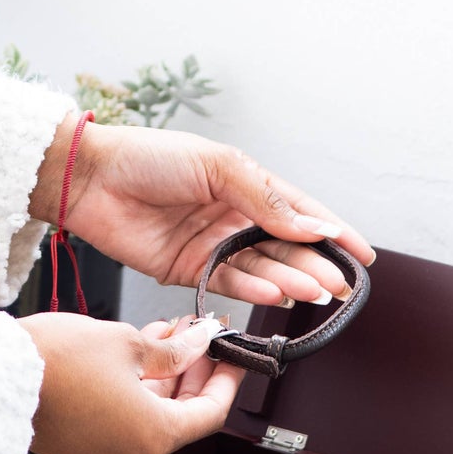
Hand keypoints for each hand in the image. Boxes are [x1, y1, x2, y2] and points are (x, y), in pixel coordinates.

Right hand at [18, 311, 245, 453]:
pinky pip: (124, 423)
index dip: (224, 378)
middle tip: (196, 337)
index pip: (210, 413)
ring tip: (164, 335)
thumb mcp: (127, 343)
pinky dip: (136, 393)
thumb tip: (199, 343)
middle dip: (191, 372)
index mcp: (153, 437)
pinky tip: (135, 356)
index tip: (230, 353)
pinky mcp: (82, 451)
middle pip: (181, 417)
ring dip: (162, 378)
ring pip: (151, 418)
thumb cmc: (53, 363)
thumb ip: (172, 350)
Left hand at [30, 116, 373, 310]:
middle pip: (285, 247)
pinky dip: (254, 291)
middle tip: (339, 286)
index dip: (332, 231)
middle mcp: (233, 217)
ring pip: (263, 269)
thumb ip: (265, 199)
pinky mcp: (189, 270)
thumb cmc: (148, 158)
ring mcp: (213, 245)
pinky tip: (275, 295)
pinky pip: (230, 283)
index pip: (299, 211)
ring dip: (289, 281)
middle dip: (315, 265)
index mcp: (245, 184)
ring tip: (313, 292)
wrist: (90, 179)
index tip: (362, 255)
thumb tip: (313, 224)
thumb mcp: (215, 166)